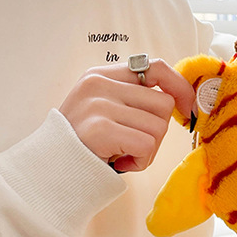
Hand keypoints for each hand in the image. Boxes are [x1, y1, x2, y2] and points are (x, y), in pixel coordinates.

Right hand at [59, 59, 194, 172]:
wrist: (49, 170)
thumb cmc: (84, 143)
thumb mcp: (103, 108)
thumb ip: (132, 97)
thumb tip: (178, 99)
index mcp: (101, 75)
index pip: (155, 67)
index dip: (179, 86)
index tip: (187, 108)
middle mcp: (99, 85)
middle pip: (163, 103)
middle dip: (158, 131)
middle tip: (134, 145)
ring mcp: (98, 105)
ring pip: (159, 127)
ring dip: (149, 150)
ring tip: (123, 154)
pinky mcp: (100, 129)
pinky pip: (147, 145)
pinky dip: (141, 161)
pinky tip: (120, 163)